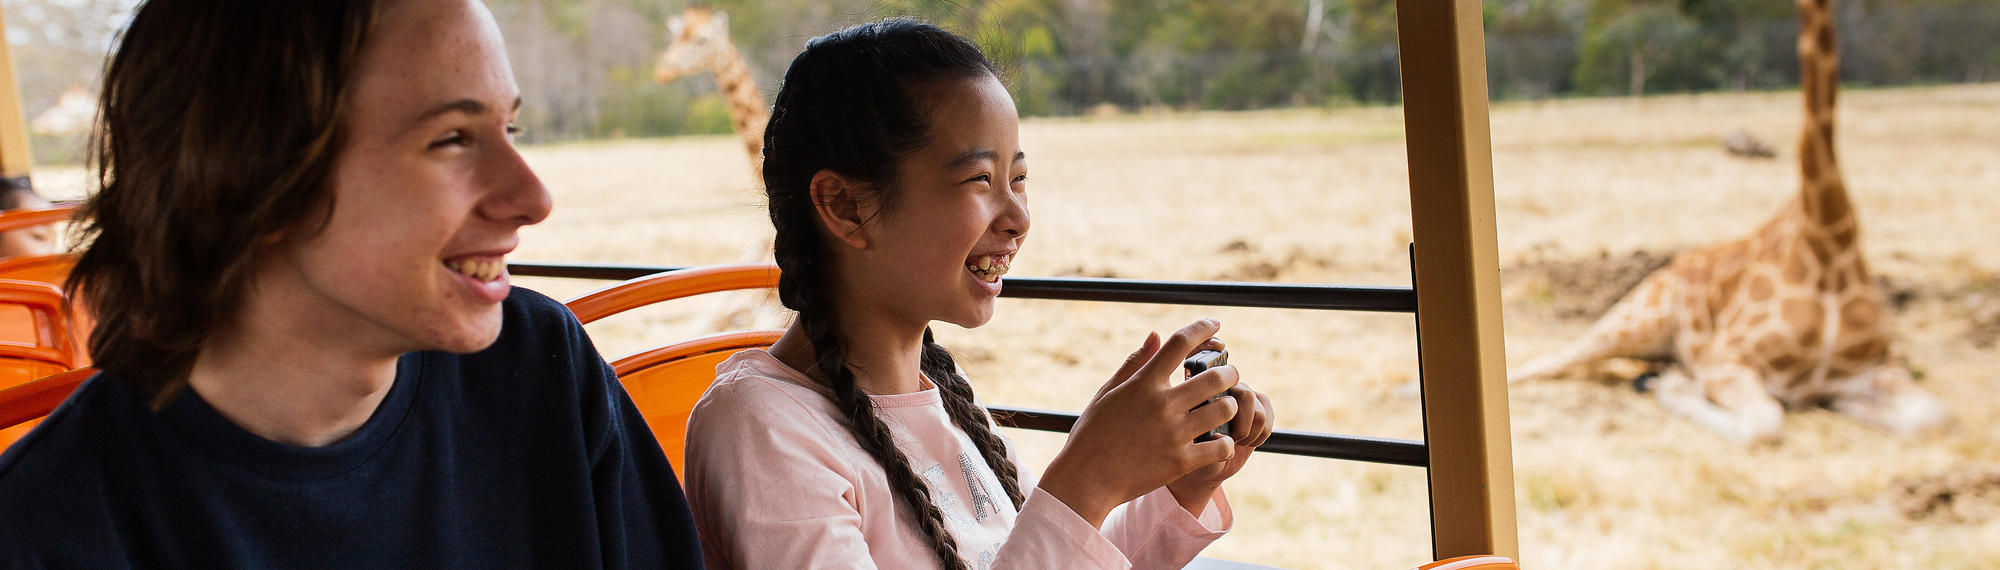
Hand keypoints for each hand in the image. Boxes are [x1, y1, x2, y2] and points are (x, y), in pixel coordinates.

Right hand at [1038, 319, 1240, 527]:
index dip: (1203, 328)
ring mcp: (1174, 433)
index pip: (1180, 343)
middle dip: (1230, 372)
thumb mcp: (1107, 393)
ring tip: (1224, 409)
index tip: (1216, 324)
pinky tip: (1217, 442)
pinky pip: (1221, 447)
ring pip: (1224, 409)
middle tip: (1230, 376)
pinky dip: (1225, 443)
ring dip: (1230, 406)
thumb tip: (1156, 335)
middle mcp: (1162, 404)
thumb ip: (1134, 363)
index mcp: (1143, 383)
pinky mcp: (1181, 462)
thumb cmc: (1093, 434)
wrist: (1086, 480)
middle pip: (1215, 376)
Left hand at [1166, 379, 1273, 514]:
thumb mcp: (1193, 452)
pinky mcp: (1257, 404)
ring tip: (1238, 441)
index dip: (1228, 412)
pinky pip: (1269, 415)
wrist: (1209, 462)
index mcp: (1202, 392)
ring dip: (1252, 432)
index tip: (1220, 434)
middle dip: (1243, 426)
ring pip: (1260, 410)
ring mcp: (1241, 394)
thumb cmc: (1195, 456)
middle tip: (1231, 439)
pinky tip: (1250, 441)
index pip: (1222, 388)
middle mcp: (1222, 388)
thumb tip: (1222, 436)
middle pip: (1247, 396)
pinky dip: (1262, 433)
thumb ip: (1204, 445)